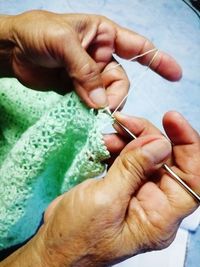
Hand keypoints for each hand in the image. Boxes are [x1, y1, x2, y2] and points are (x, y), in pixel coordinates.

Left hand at [0, 10, 181, 108]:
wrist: (12, 50)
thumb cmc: (36, 33)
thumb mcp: (63, 43)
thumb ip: (84, 71)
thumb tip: (100, 102)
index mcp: (103, 35)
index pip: (138, 46)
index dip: (157, 60)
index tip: (174, 73)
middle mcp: (100, 56)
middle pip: (121, 81)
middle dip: (115, 95)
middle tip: (103, 107)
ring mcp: (89, 75)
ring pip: (107, 95)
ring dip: (102, 105)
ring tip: (89, 109)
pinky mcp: (77, 89)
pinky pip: (91, 102)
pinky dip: (91, 110)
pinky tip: (86, 113)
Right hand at [30, 111, 198, 266]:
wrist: (53, 244)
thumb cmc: (76, 235)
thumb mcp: (104, 200)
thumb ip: (132, 170)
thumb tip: (160, 143)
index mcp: (159, 217)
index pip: (192, 178)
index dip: (189, 146)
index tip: (172, 120)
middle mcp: (155, 203)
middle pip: (167, 160)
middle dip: (148, 136)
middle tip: (125, 123)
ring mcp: (138, 192)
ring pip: (146, 155)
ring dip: (129, 140)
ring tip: (107, 136)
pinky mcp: (123, 184)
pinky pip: (129, 158)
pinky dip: (118, 146)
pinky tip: (105, 143)